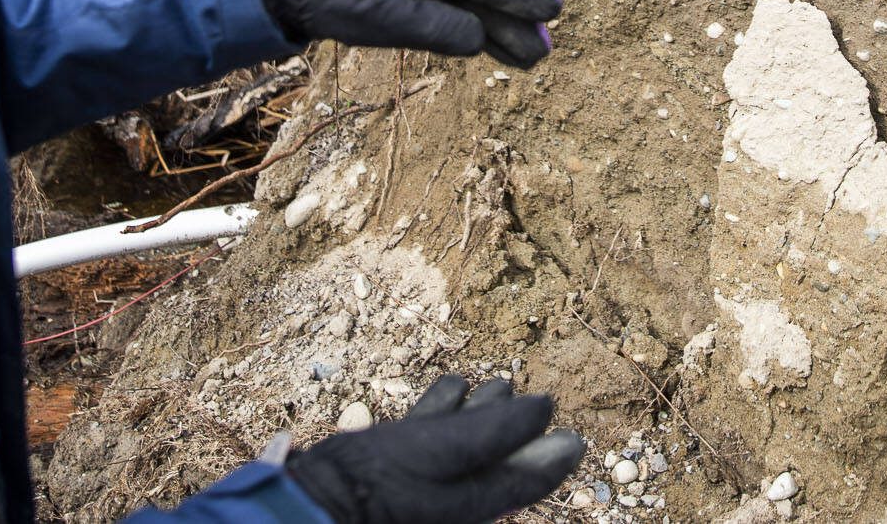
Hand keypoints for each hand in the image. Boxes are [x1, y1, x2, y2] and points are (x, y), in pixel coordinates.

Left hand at [259, 0, 560, 67]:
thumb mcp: (370, 17)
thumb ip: (424, 24)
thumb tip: (476, 38)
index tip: (551, 10)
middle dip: (516, 19)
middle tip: (545, 50)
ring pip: (468, 0)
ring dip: (498, 25)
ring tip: (528, 53)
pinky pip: (450, 5)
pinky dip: (472, 23)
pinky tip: (487, 40)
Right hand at [285, 375, 585, 523]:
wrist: (309, 504)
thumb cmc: (380, 483)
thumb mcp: (446, 452)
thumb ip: (497, 432)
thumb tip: (544, 411)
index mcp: (470, 504)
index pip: (524, 484)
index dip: (554, 460)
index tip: (576, 439)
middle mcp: (449, 499)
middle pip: (495, 462)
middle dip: (516, 428)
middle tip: (538, 400)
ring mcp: (419, 486)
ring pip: (462, 447)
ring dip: (481, 412)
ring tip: (496, 382)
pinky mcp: (387, 470)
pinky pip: (425, 438)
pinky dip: (442, 410)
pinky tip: (452, 386)